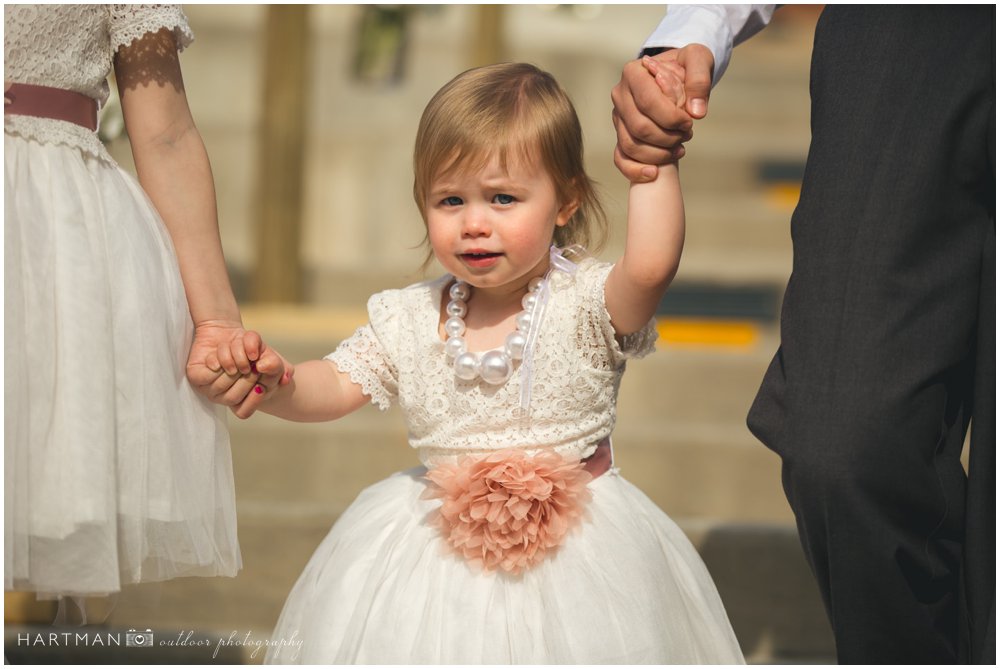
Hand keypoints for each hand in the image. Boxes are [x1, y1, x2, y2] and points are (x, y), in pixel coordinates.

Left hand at [186, 322, 292, 408]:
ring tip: (239, 354)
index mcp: (238, 400)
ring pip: (222, 383)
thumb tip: (268, 369)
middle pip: (234, 397)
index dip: (254, 399)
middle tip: (252, 363)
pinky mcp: (195, 375)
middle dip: (248, 377)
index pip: (243, 412)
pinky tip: (222, 353)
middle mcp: (221, 397)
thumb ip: (276, 366)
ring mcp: (206, 388)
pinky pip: (208, 375)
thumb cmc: (250, 350)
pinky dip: (219, 360)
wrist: (227, 330)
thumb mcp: (270, 357)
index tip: (261, 383)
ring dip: (235, 362)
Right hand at [611, 45, 713, 181]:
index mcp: (633, 73)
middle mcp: (620, 95)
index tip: (689, 122)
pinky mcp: (621, 134)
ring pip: (630, 146)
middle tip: (687, 135)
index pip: (647, 101)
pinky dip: (635, 170)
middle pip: (639, 127)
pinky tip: (654, 172)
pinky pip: (621, 158)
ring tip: (679, 148)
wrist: (677, 76)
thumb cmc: (686, 66)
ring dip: (658, 154)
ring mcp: (619, 117)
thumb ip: (699, 81)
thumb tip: (696, 112)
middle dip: (667, 138)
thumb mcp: (698, 60)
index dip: (670, 118)